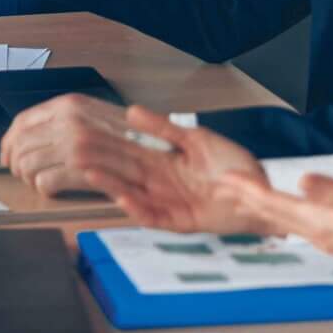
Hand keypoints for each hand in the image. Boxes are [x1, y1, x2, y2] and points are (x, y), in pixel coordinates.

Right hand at [15, 101, 267, 230]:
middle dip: (98, 161)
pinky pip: (152, 216)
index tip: (82, 132)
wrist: (259, 190)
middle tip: (72, 151)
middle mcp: (159, 182)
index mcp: (162, 160)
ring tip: (89, 172)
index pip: (126, 150)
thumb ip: (163, 128)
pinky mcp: (179, 220)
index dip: (105, 142)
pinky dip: (136, 208)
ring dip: (110, 184)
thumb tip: (131, 112)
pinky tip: (122, 197)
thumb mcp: (195, 139)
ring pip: (131, 193)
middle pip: (123, 170)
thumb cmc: (233, 164)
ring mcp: (167, 202)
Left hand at [216, 173, 332, 282]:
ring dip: (263, 207)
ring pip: (286, 221)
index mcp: (322, 223)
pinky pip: (302, 226)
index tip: (226, 179)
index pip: (276, 204)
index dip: (249, 190)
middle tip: (223, 185)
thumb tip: (303, 181)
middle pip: (274, 214)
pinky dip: (285, 216)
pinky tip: (288, 215)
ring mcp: (329, 239)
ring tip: (246, 197)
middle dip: (247, 198)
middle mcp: (320, 234)